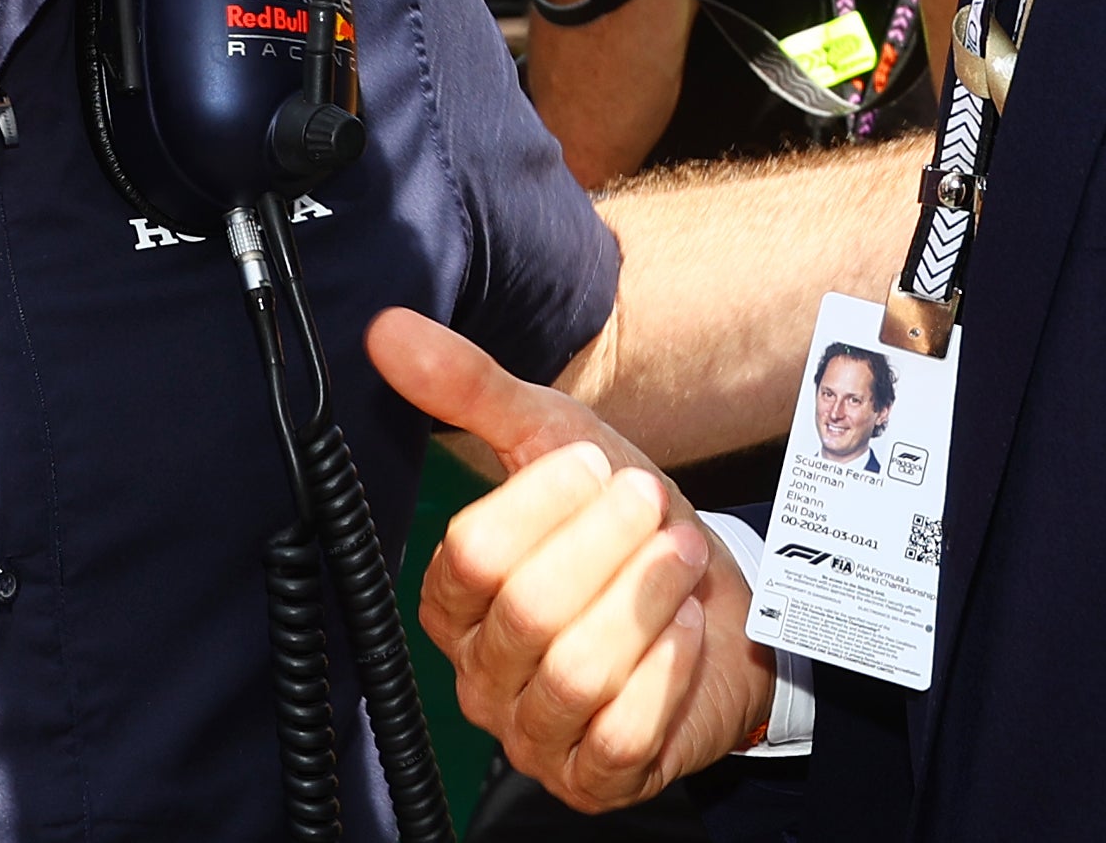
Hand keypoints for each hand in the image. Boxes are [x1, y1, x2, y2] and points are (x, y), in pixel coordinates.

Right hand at [366, 309, 775, 810]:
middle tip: (653, 505)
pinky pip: (622, 735)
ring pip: (576, 674)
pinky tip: (687, 628)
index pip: (472, 552)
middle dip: (608, 546)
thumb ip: (470, 390)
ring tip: (680, 556)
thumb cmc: (625, 524)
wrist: (718, 603)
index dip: (546, 502)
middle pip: (528, 611)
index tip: (599, 466)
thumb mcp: (556, 442)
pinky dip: (665, 671)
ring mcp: (535, 732)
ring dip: (644, 601)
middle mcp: (481, 670)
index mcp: (455, 595)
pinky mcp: (596, 777)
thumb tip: (387, 328)